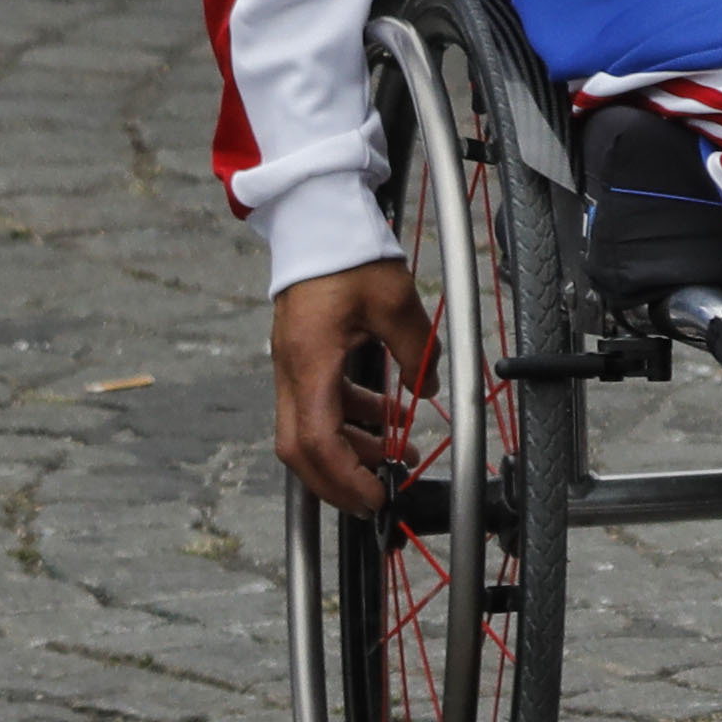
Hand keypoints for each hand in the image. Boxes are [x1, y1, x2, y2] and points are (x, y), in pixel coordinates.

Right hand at [269, 258, 437, 515]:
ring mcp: (295, 366)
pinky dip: (353, 417)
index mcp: (310, 364)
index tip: (374, 497)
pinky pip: (323, 402)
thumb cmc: (350, 257)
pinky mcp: (305, 357)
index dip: (344, 478)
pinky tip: (389, 415)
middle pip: (302, 449)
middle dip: (339, 479)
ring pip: (313, 428)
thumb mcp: (396, 303)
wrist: (318, 223)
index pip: (317, 442)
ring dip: (354, 446)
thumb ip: (417, 351)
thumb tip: (428, 389)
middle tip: (378, 495)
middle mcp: (293, 372)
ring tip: (399, 452)